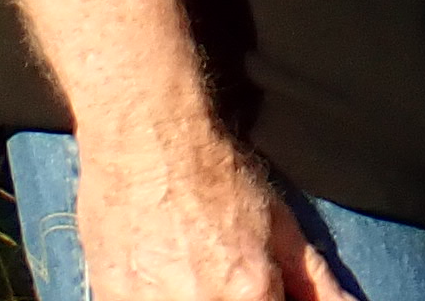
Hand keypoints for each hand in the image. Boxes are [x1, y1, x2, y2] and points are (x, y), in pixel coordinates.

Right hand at [73, 121, 347, 300]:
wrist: (145, 139)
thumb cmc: (216, 175)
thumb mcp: (279, 222)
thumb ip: (314, 279)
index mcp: (248, 291)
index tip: (267, 293)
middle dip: (238, 298)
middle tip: (226, 276)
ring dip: (198, 296)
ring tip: (193, 271)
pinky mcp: (110, 300)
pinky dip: (158, 295)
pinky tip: (165, 275)